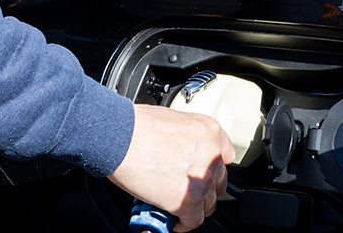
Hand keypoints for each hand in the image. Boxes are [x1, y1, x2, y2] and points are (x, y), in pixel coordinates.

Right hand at [108, 104, 232, 231]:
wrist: (118, 137)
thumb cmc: (135, 125)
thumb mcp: (173, 120)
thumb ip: (187, 138)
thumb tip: (183, 154)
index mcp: (209, 131)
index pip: (225, 157)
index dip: (211, 168)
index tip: (202, 173)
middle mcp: (211, 155)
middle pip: (218, 182)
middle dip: (203, 188)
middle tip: (187, 189)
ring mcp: (201, 180)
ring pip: (208, 204)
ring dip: (194, 206)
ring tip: (178, 205)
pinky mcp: (188, 201)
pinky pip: (194, 221)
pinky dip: (184, 223)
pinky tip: (174, 219)